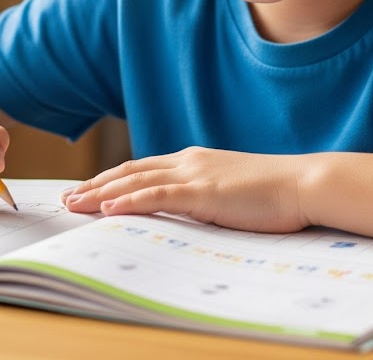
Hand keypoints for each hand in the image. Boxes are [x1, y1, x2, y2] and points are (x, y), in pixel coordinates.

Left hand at [62, 147, 309, 232]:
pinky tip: (107, 207)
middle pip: (130, 172)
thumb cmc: (277, 192)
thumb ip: (207, 197)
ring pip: (135, 181)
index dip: (112, 178)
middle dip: (95, 184)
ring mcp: (195, 174)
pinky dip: (129, 201)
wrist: (305, 183)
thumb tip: (191, 212)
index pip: (143, 169)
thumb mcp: (232, 192)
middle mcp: (189, 161)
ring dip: (100, 192)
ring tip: (73, 203)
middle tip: (67, 197)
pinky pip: (157, 196)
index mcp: (196, 161)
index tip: (88, 189)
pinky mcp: (204, 192)